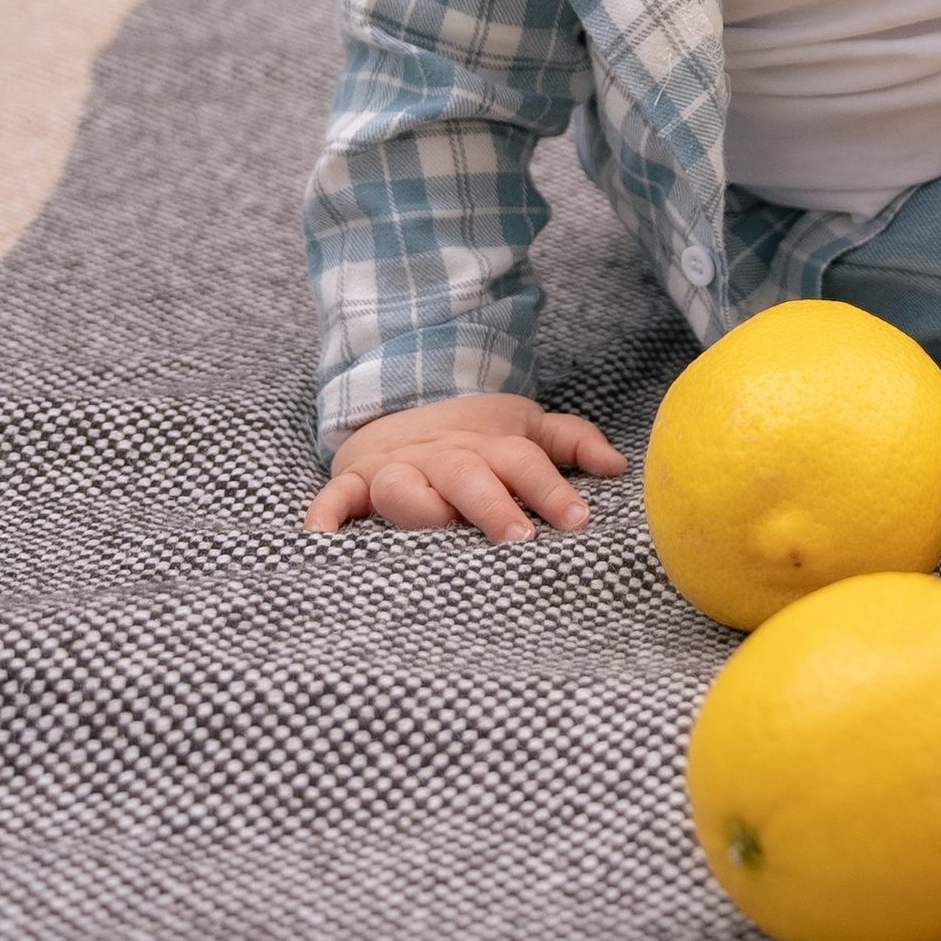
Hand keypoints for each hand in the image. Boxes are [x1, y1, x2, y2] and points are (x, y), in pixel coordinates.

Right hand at [304, 393, 626, 540]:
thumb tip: (618, 466)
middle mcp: (443, 456)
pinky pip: (337, 496)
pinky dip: (327, 513)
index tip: (578, 520)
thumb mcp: (524, 426)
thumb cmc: (473, 434)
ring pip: (402, 484)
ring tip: (434, 527)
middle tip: (520, 536)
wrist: (399, 402)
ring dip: (416, 504)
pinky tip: (321, 538)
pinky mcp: (356, 481)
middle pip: (468, 474)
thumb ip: (571, 441)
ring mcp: (398, 468)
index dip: (551, 488)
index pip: (524, 462)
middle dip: (492, 503)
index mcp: (488, 445)